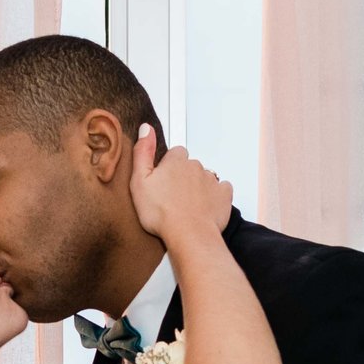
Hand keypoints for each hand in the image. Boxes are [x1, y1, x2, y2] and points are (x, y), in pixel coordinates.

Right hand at [127, 125, 231, 243]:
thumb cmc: (162, 213)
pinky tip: (205, 207)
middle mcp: (195, 166)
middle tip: (173, 196)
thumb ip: (142, 152)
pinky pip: (221, 190)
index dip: (169, 166)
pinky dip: (215, 196)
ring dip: (198, 187)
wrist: (188, 234)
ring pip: (205, 178)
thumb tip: (145, 128)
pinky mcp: (223, 195)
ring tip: (187, 205)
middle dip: (183, 177)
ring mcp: (211, 180)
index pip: (175, 152)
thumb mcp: (139, 181)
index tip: (163, 180)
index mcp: (176, 161)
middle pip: (190, 165)